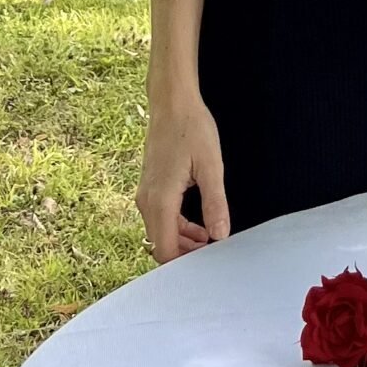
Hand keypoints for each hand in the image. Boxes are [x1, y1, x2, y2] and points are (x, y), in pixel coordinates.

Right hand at [137, 94, 229, 261]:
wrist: (172, 103)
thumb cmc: (192, 129)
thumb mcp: (211, 166)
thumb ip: (215, 203)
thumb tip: (220, 234)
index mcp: (160, 201)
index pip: (164, 250)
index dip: (185, 263)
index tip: (208, 259)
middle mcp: (146, 202)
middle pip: (160, 245)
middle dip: (185, 254)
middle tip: (213, 252)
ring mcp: (145, 194)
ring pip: (159, 232)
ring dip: (182, 241)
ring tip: (209, 238)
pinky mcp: (150, 188)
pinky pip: (160, 218)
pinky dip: (177, 227)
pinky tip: (198, 224)